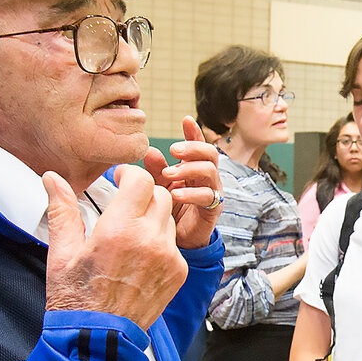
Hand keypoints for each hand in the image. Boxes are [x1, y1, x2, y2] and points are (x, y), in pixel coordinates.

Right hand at [42, 166, 187, 328]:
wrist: (97, 339)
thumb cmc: (75, 298)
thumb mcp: (62, 252)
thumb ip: (62, 210)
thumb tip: (52, 179)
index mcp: (120, 230)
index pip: (141, 180)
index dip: (130, 173)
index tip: (120, 177)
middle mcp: (149, 240)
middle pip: (160, 195)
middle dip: (142, 193)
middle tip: (125, 203)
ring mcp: (168, 257)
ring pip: (168, 219)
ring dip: (152, 217)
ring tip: (130, 232)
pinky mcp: (177, 272)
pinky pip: (174, 244)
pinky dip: (160, 242)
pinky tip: (140, 255)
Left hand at [143, 116, 221, 248]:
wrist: (178, 240)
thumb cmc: (171, 209)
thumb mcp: (160, 186)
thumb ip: (156, 169)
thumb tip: (149, 150)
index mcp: (195, 168)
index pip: (198, 145)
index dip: (194, 132)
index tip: (185, 120)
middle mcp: (207, 177)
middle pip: (210, 154)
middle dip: (192, 148)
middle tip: (173, 150)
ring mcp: (212, 192)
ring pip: (210, 171)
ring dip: (189, 169)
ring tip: (169, 174)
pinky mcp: (212, 210)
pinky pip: (207, 197)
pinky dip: (190, 193)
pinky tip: (175, 194)